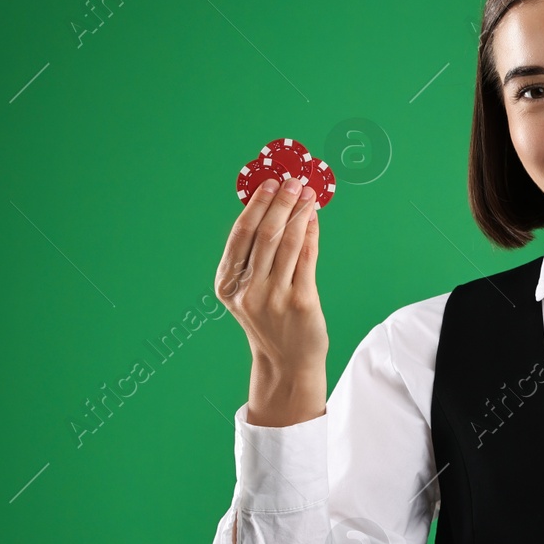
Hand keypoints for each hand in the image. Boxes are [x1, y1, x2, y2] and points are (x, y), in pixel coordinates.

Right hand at [215, 179, 327, 425]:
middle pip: (265, 234)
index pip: (240, 235)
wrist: (287, 362)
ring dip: (299, 213)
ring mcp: (274, 297)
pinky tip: (314, 218)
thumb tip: (274, 208)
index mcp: (228, 285)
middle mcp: (248, 290)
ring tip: (308, 193)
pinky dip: (311, 234)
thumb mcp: (250, 291)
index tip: (270, 183)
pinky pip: (307, 259)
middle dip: (280, 203)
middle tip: (293, 180)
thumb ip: (255, 256)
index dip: (256, 205)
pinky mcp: (300, 302)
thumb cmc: (270, 321)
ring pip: (287, 243)